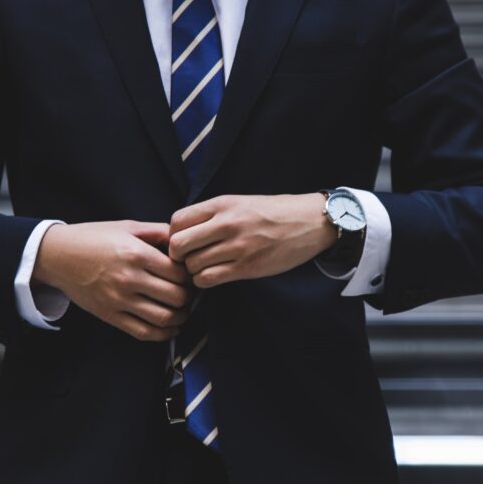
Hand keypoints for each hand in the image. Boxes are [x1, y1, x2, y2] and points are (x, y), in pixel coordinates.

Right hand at [32, 220, 194, 340]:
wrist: (58, 256)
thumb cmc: (93, 238)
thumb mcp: (127, 226)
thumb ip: (158, 231)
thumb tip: (184, 239)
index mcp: (136, 254)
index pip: (179, 273)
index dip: (190, 275)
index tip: (190, 274)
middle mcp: (129, 278)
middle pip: (176, 297)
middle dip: (189, 297)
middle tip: (189, 292)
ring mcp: (119, 300)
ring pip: (164, 318)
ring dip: (180, 317)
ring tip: (182, 310)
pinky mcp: (110, 316)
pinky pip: (144, 332)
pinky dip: (163, 334)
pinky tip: (170, 327)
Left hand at [168, 193, 336, 287]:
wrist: (309, 222)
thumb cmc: (272, 213)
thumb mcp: (239, 202)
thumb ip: (211, 215)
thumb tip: (180, 232)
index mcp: (222, 204)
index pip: (177, 221)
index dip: (173, 234)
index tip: (183, 241)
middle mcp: (227, 224)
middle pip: (178, 245)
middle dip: (178, 256)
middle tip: (188, 259)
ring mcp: (237, 247)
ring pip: (192, 265)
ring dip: (193, 271)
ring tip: (204, 267)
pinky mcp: (247, 267)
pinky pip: (208, 279)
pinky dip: (204, 281)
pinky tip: (213, 276)